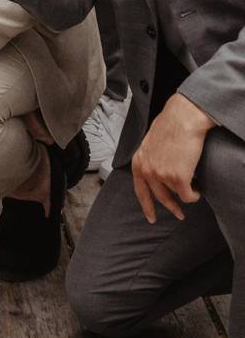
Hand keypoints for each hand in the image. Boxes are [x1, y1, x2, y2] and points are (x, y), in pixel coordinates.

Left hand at [132, 93, 213, 222]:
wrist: (182, 119)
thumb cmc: (170, 126)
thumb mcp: (151, 143)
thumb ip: (150, 159)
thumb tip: (156, 172)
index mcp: (139, 162)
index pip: (140, 190)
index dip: (146, 206)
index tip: (151, 218)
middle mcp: (147, 171)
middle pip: (160, 197)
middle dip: (171, 208)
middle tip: (179, 215)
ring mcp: (162, 176)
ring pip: (177, 195)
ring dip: (185, 192)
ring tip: (193, 186)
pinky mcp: (178, 178)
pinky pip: (189, 196)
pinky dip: (195, 194)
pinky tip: (198, 189)